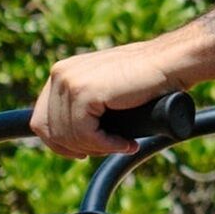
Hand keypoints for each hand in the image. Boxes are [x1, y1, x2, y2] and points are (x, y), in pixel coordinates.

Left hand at [34, 41, 188, 157]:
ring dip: (97, 147)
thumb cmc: (149, 78)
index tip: (84, 151)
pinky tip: (126, 143)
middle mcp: (60, 74)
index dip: (60, 143)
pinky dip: (106, 145)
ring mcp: (70, 82)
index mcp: (62, 72)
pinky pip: (85, 134)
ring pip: (68, 136)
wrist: (172, 62)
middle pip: (50, 131)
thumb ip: (86, 104)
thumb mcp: (106, 89)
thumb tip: (70, 137)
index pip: (41, 119)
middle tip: (108, 149)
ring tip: (123, 145)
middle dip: (78, 147)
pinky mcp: (84, 92)